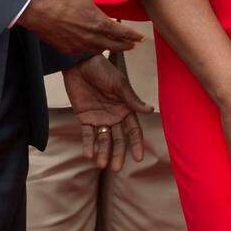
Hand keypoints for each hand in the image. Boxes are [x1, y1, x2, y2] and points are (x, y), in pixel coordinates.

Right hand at [18, 0, 144, 54]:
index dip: (132, 36)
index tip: (140, 37)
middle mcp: (90, 37)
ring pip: (99, 50)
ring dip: (109, 48)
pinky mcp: (67, 48)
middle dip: (125, 45)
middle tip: (133, 44)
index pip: (121, 33)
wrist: (34, 10)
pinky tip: (93, 46)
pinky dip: (92, 49)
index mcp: (98, 23)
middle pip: (113, 45)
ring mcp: (78, 45)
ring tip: (115, 45)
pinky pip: (84, 52)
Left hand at [64, 53, 153, 169]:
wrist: (79, 62)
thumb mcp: (118, 84)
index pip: (133, 130)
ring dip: (103, 152)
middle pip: (118, 139)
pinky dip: (88, 144)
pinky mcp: (84, 117)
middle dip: (118, 153)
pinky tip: (88, 154)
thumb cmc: (102, 69)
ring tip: (101, 164)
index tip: (139, 158)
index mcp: (126, 108)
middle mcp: (114, 115)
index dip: (136, 144)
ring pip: (103, 139)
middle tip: (117, 168)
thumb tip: (150, 111)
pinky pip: (87, 134)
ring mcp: (99, 118)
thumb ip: (132, 99)